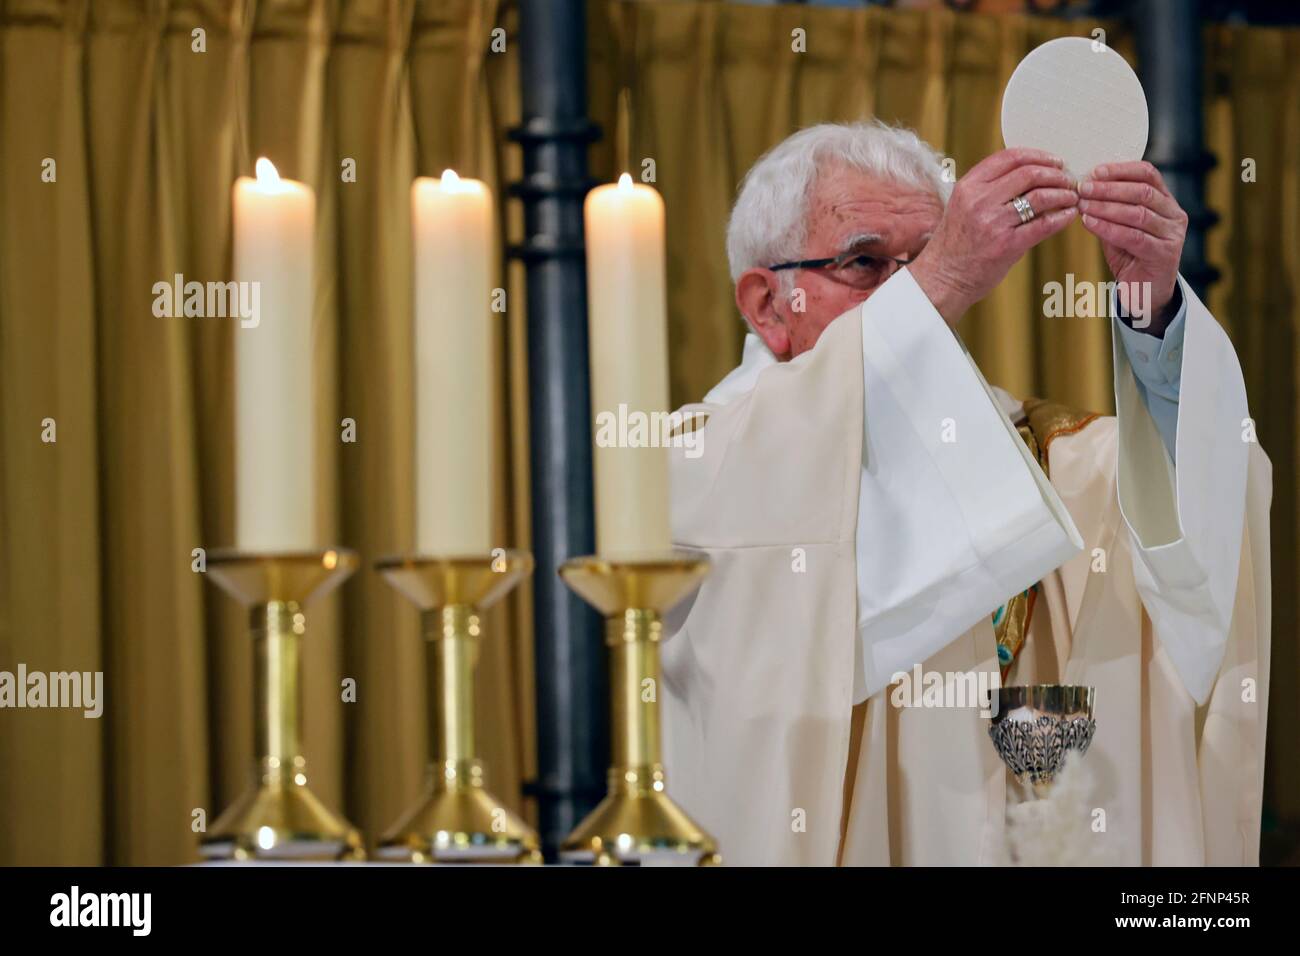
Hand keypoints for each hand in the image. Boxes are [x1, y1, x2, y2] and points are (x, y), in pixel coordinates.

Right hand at [908, 148, 1078, 326]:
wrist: (944, 277)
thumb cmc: (956, 243)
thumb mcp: (963, 205)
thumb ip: (989, 188)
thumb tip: (1029, 174)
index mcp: (969, 186)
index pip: (1010, 157)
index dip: (1039, 156)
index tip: (1054, 162)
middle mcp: (980, 200)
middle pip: (1029, 173)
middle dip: (1056, 174)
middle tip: (1067, 180)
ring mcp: (993, 222)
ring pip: (1040, 196)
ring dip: (1063, 194)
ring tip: (1071, 197)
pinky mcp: (1007, 244)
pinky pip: (1044, 224)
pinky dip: (1062, 217)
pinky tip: (1068, 215)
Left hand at [1078, 161, 1186, 332]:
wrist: (1145, 293)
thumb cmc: (1130, 256)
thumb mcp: (1118, 227)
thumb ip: (1108, 209)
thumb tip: (1083, 189)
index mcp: (1166, 202)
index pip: (1148, 174)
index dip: (1121, 170)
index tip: (1095, 171)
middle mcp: (1174, 215)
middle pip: (1143, 192)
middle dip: (1109, 188)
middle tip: (1083, 188)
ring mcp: (1173, 235)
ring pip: (1138, 213)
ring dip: (1106, 207)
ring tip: (1082, 204)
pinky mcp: (1165, 254)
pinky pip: (1134, 237)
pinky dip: (1109, 228)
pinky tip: (1089, 223)